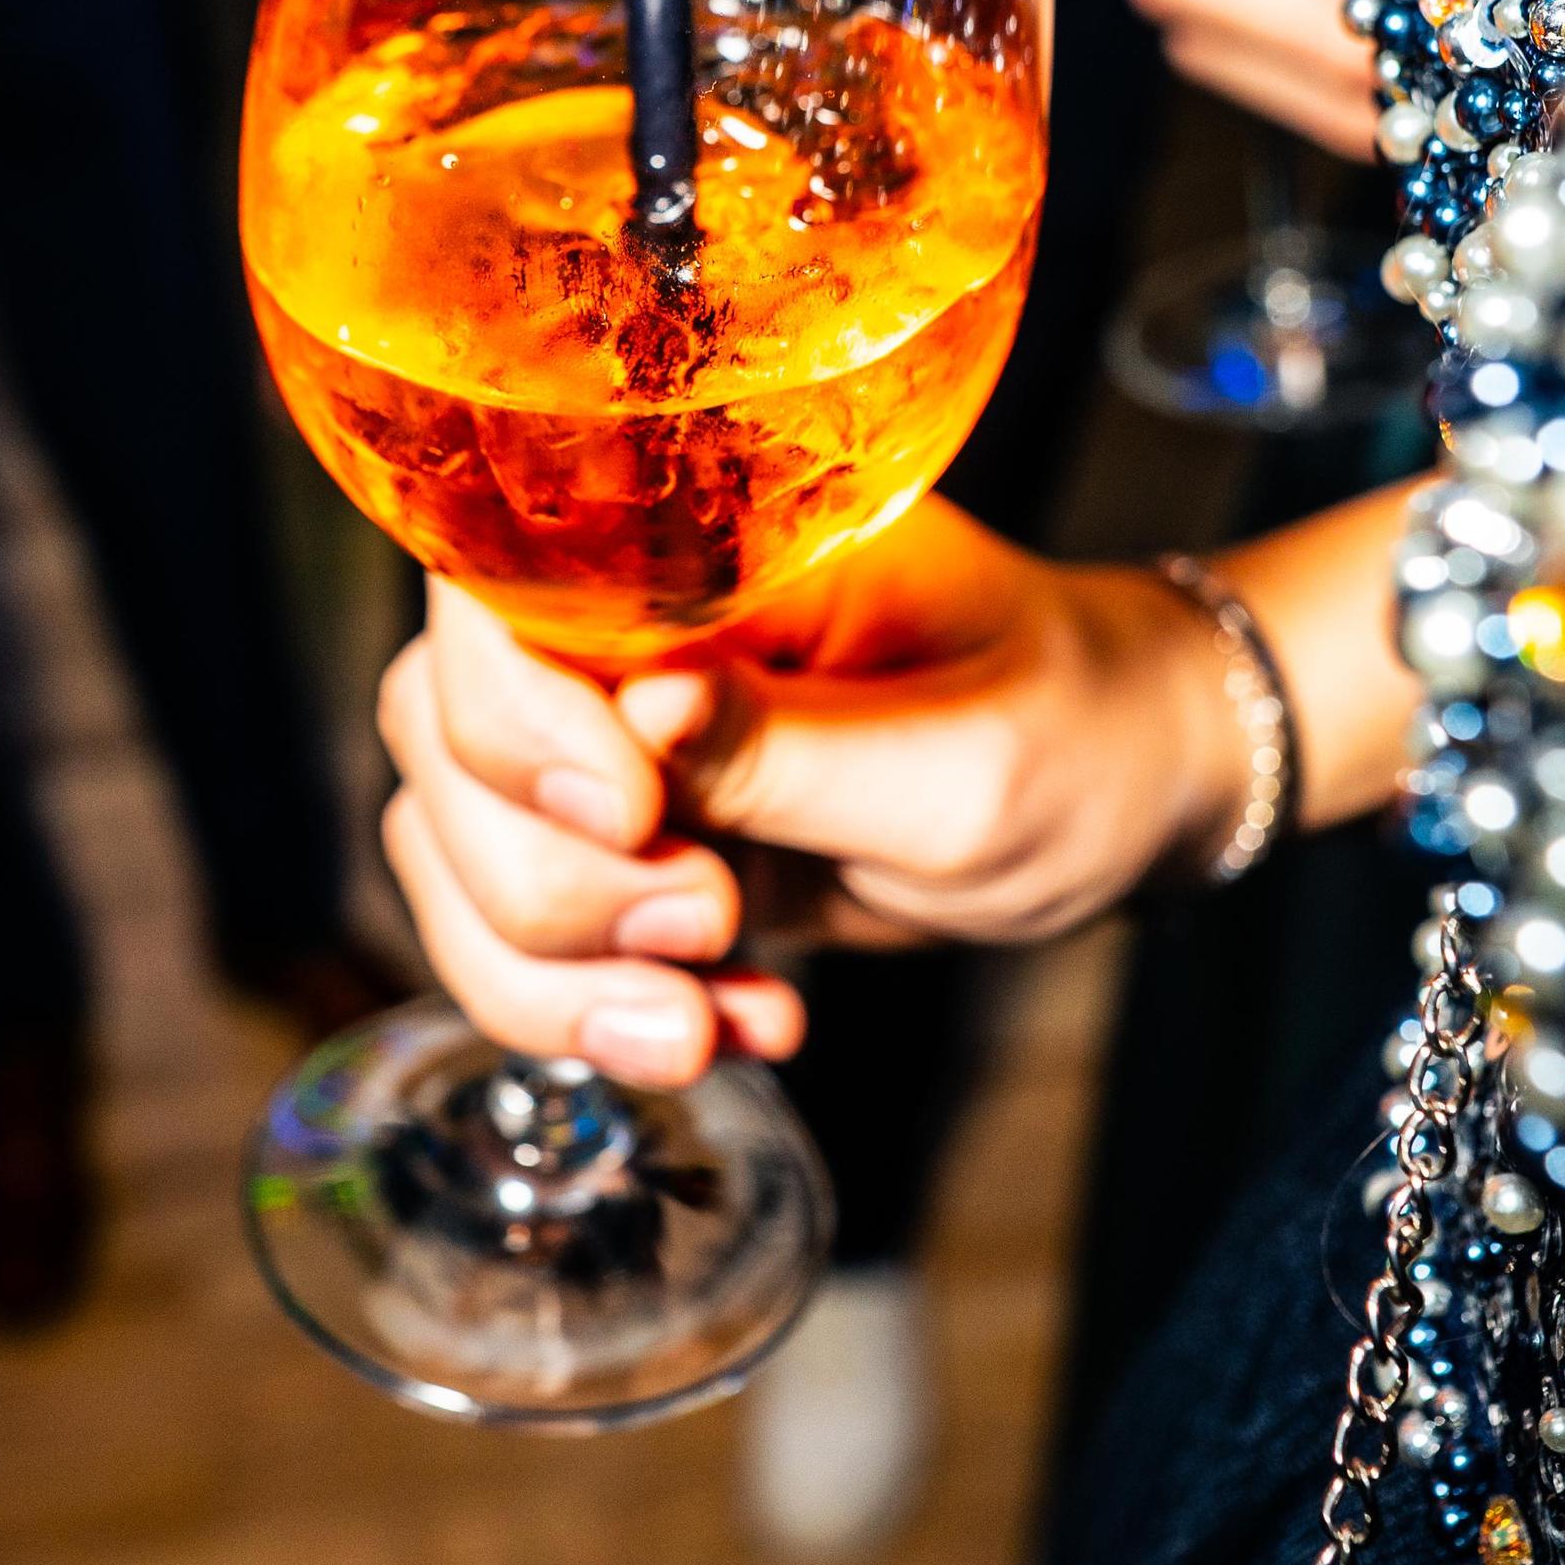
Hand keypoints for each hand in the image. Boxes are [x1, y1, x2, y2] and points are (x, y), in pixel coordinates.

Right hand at [376, 501, 1241, 1087]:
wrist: (1119, 795)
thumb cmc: (1074, 732)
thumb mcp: (969, 760)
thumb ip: (797, 744)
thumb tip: (640, 713)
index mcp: (699, 537)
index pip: (493, 588)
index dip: (519, 718)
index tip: (636, 815)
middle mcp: (620, 623)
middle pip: (444, 738)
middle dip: (552, 883)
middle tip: (718, 923)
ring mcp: (600, 738)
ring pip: (448, 852)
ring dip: (557, 977)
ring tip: (708, 1028)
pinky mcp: (614, 845)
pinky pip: (511, 939)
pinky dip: (593, 1014)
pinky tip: (727, 1027)